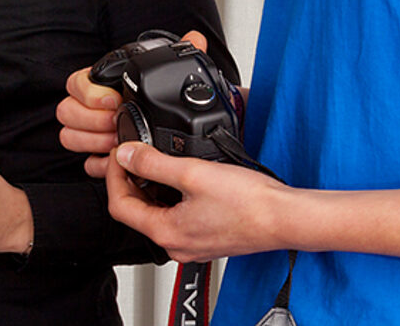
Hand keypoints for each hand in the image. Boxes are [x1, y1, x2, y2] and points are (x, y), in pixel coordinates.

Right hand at [57, 31, 215, 176]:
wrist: (156, 125)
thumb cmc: (152, 96)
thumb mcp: (163, 74)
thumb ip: (177, 54)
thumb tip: (195, 38)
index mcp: (97, 83)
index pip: (74, 84)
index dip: (90, 94)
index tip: (113, 99)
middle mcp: (86, 107)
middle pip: (66, 112)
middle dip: (92, 120)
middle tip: (115, 121)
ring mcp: (87, 132)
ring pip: (69, 136)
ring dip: (93, 140)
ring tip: (117, 140)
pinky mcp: (96, 155)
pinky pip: (85, 162)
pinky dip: (100, 163)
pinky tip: (117, 159)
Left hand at [107, 140, 288, 263]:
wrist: (286, 218)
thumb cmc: (249, 203)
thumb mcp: (192, 173)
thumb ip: (153, 164)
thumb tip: (126, 155)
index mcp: (166, 233)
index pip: (119, 205)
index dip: (113, 175)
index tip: (119, 154)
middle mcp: (176, 245)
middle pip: (136, 211)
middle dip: (130, 180)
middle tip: (133, 153)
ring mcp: (192, 243)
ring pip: (157, 213)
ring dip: (151, 187)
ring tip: (156, 160)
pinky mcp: (206, 237)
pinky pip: (177, 216)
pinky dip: (171, 196)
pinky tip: (181, 177)